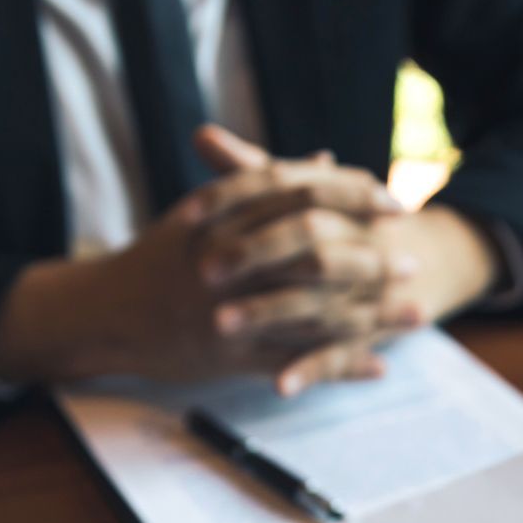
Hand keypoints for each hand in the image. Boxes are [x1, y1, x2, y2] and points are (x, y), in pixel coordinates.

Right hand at [0, 126, 498, 395]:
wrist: (104, 310)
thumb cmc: (162, 257)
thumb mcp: (212, 208)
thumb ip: (270, 180)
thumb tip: (330, 156)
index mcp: (228, 215)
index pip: (302, 194)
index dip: (354, 196)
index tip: (395, 201)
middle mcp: (231, 259)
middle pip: (315, 253)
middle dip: (371, 259)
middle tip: (414, 261)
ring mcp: (231, 309)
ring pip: (314, 311)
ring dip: (370, 315)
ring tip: (418, 315)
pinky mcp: (230, 355)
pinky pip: (295, 360)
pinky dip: (340, 365)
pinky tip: (380, 365)